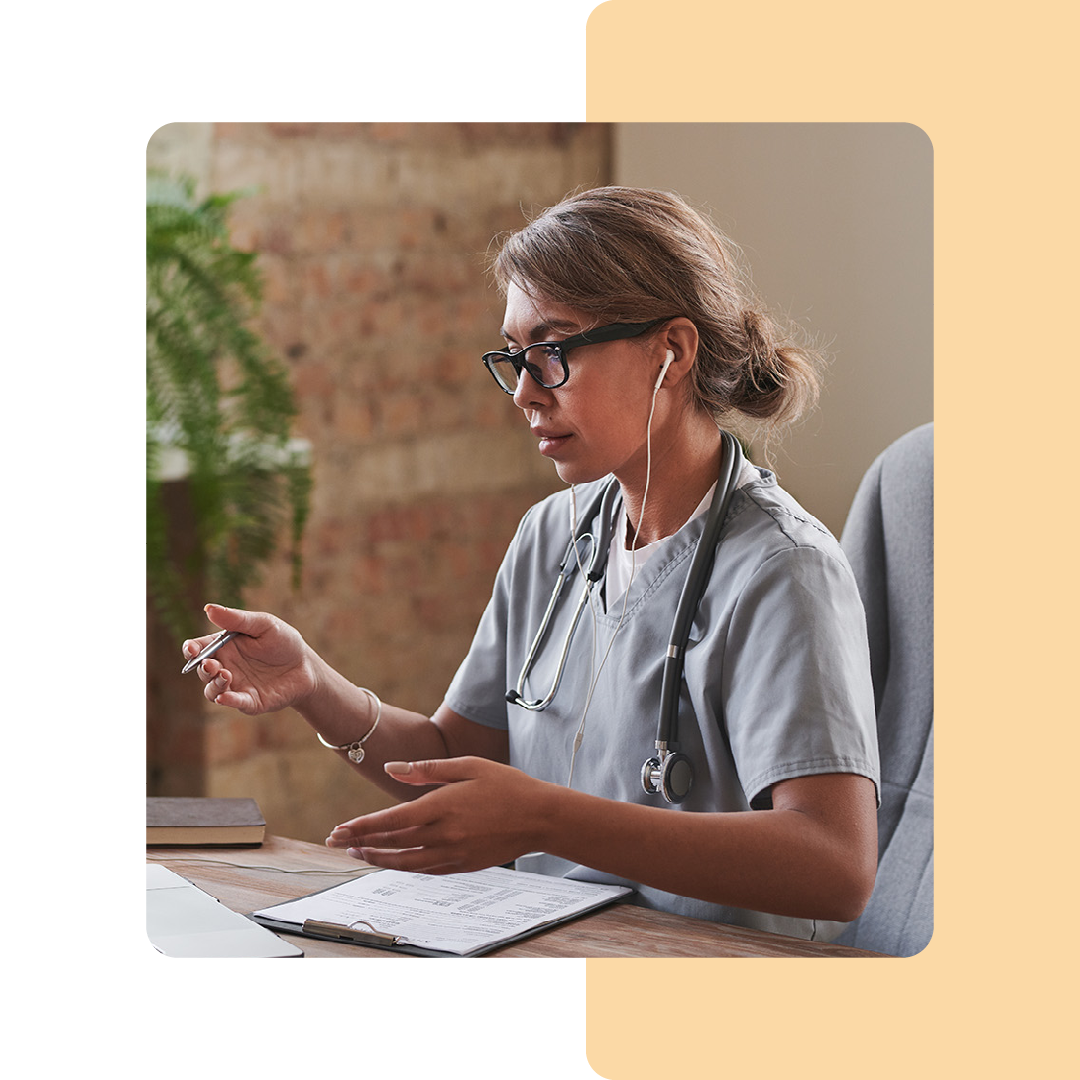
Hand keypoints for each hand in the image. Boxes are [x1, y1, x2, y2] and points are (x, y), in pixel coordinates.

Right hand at [182, 603, 315, 714]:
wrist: (306, 666)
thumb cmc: (283, 642)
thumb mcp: (263, 624)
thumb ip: (237, 619)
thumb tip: (208, 608)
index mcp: (224, 646)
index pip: (199, 648)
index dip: (190, 649)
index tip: (192, 650)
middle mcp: (225, 666)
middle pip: (202, 670)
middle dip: (202, 668)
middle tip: (213, 665)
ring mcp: (236, 686)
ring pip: (212, 690)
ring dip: (214, 684)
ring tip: (225, 675)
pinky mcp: (249, 702)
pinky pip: (234, 703)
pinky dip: (228, 701)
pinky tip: (225, 697)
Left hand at [325, 757, 549, 873]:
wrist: (541, 817)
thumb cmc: (507, 785)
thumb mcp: (468, 766)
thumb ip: (427, 770)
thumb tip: (392, 768)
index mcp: (441, 807)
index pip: (390, 820)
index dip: (361, 826)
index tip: (339, 829)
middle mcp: (443, 835)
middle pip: (391, 843)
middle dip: (360, 842)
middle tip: (335, 842)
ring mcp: (453, 854)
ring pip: (405, 862)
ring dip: (378, 858)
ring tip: (358, 853)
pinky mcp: (463, 865)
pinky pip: (425, 869)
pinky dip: (404, 866)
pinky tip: (394, 860)